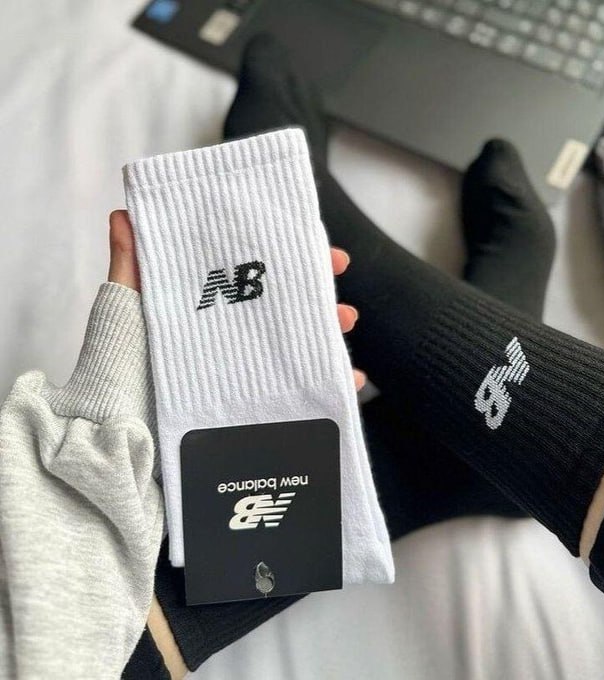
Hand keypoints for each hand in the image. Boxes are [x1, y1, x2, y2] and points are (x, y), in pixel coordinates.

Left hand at [107, 210, 365, 390]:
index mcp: (213, 309)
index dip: (294, 261)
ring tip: (344, 326)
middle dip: (322, 298)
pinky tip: (349, 382)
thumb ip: (132, 266)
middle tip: (340, 299)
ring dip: (331, 335)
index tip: (324, 252)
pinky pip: (303, 392)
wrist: (120, 433)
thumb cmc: (120, 369)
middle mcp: (234, 336)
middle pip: (288, 309)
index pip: (260, 276)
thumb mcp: (127, 310)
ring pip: (301, 346)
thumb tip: (122, 213)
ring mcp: (248, 370)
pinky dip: (332, 385)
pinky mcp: (257, 403)